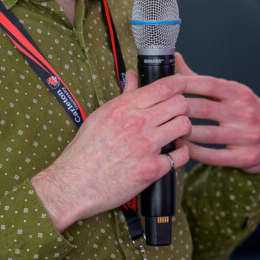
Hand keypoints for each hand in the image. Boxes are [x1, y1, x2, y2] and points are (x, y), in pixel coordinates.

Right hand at [30, 71, 191, 231]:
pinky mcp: (152, 169)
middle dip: (182, 108)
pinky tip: (172, 154)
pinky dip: (181, 154)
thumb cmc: (86, 150)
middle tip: (176, 115)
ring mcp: (146, 146)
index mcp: (124, 107)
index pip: (163, 86)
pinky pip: (181, 155)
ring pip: (184, 126)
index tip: (182, 86)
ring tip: (176, 135)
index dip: (179, 83)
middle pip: (179, 103)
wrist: (75, 183)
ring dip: (184, 130)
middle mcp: (137, 123)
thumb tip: (133, 75)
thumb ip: (124, 95)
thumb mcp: (101, 115)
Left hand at [176, 53, 259, 179]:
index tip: (166, 86)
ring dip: (184, 133)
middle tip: (159, 111)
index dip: (185, 84)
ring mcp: (247, 136)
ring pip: (208, 134)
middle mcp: (245, 112)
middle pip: (205, 109)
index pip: (209, 85)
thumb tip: (175, 58)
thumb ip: (200, 80)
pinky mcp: (246, 157)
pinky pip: (214, 156)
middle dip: (179, 110)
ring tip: (165, 131)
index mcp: (239, 93)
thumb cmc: (249, 113)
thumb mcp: (231, 93)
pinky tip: (181, 149)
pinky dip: (195, 153)